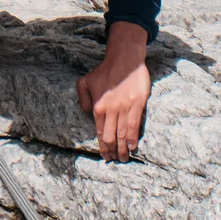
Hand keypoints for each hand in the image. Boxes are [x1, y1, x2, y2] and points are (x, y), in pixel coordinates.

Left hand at [76, 21, 150, 161]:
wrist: (124, 59)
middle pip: (111, 137)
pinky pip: (134, 125)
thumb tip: (87, 113)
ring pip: (123, 134)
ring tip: (124, 158)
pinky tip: (133, 146)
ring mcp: (124, 108)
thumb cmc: (104, 71)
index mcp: (98, 108)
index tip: (105, 156)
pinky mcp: (137, 104)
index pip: (99, 133)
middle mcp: (110, 110)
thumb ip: (83, 99)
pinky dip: (133, 138)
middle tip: (115, 160)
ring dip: (123, 149)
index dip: (102, 147)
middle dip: (112, 151)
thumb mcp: (85, 82)